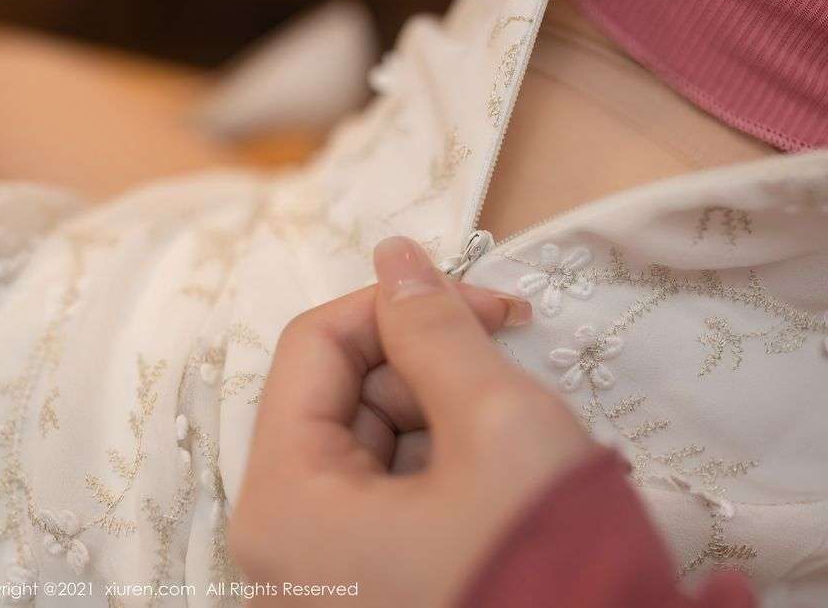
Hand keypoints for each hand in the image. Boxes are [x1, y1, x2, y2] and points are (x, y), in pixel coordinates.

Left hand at [230, 236, 595, 605]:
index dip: (398, 304)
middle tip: (513, 361)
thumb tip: (395, 254)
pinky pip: (390, 498)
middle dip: (428, 366)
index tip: (482, 301)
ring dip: (446, 414)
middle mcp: (282, 550)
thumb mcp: (497, 423)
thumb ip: (438, 328)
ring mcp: (323, 581)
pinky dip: (446, 466)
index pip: (315, 345)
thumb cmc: (545, 561)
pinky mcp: (366, 593)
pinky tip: (502, 479)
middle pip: (341, 400)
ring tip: (517, 437)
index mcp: (284, 505)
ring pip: (372, 446)